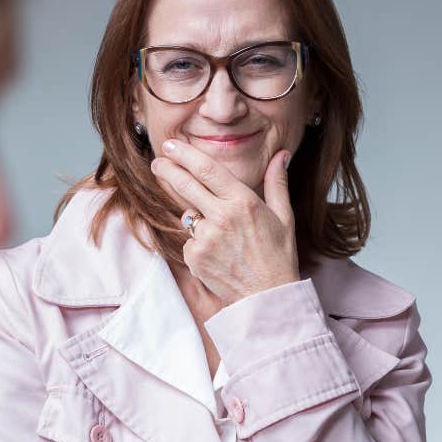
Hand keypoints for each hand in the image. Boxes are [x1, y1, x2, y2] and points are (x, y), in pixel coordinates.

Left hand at [151, 139, 298, 303]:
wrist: (268, 297)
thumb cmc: (278, 256)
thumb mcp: (284, 216)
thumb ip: (277, 182)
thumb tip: (281, 154)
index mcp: (243, 202)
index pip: (207, 169)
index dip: (185, 154)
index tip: (171, 145)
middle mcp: (222, 217)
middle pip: (185, 185)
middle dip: (167, 170)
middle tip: (158, 162)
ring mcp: (206, 238)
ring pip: (188, 215)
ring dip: (195, 216)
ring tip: (220, 234)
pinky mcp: (195, 256)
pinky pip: (189, 240)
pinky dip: (198, 242)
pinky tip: (218, 253)